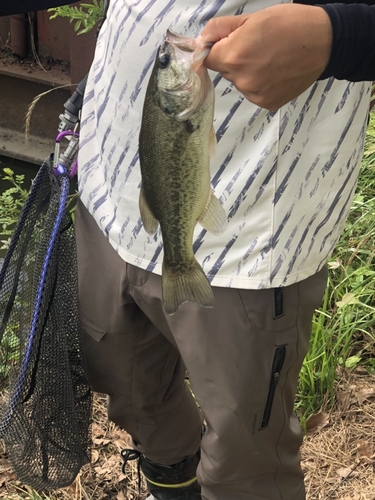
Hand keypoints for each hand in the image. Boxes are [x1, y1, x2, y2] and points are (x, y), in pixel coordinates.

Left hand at [200, 4, 331, 109]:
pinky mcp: (267, 103)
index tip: (226, 45)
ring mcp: (255, 94)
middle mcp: (241, 80)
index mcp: (233, 56)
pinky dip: (261, 84)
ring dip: (248, 73)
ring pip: (240, 83)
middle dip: (234, 60)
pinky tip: (276, 72)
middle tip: (257, 47)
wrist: (324, 42)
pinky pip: (254, 93)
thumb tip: (201, 40)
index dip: (216, 50)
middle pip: (225, 72)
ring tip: (270, 59)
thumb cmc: (290, 24)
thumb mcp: (252, 18)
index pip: (208, 59)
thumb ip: (221, 29)